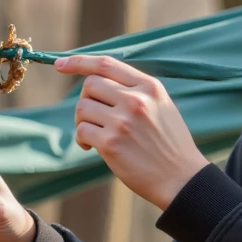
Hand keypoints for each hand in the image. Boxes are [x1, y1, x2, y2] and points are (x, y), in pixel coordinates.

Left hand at [57, 52, 207, 210]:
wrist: (181, 179)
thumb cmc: (170, 145)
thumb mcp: (162, 107)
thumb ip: (136, 91)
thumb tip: (98, 81)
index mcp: (150, 87)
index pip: (107, 64)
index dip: (79, 61)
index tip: (60, 64)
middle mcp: (136, 100)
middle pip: (91, 84)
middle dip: (87, 100)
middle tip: (94, 117)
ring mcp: (122, 122)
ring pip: (82, 107)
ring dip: (82, 120)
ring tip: (95, 134)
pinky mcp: (111, 144)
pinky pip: (82, 130)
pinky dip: (82, 139)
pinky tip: (91, 147)